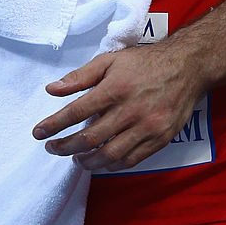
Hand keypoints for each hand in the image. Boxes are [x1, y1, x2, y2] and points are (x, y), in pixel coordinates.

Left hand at [32, 41, 206, 171]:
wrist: (187, 66)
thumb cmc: (145, 62)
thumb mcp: (111, 60)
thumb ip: (81, 76)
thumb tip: (52, 89)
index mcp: (116, 87)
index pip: (77, 111)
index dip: (54, 124)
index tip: (38, 133)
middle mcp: (130, 110)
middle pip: (90, 138)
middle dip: (65, 147)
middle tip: (53, 148)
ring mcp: (147, 127)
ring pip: (109, 155)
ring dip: (87, 161)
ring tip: (76, 158)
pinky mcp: (160, 139)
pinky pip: (131, 161)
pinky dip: (112, 165)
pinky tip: (102, 160)